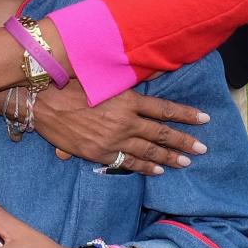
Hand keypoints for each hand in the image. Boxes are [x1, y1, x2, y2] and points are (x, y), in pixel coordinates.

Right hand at [33, 81, 207, 175]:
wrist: (43, 103)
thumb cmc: (69, 85)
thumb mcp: (101, 78)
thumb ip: (123, 82)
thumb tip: (147, 77)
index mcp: (128, 100)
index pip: (164, 108)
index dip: (186, 115)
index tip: (205, 119)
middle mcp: (125, 121)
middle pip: (162, 133)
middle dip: (185, 141)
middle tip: (203, 148)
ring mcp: (114, 139)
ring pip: (149, 150)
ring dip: (170, 157)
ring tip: (186, 162)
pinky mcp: (100, 152)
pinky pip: (128, 162)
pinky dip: (145, 167)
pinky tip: (159, 171)